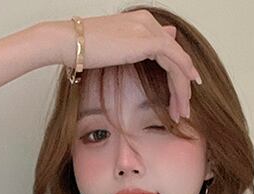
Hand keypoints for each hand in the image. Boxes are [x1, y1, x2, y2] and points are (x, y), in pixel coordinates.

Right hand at [60, 10, 200, 121]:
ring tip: (182, 112)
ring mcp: (149, 28)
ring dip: (182, 89)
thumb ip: (133, 52)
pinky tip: (184, 97)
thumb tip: (149, 55)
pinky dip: (182, 80)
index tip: (176, 98)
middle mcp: (148, 22)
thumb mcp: (113, 51)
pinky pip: (175, 60)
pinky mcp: (148, 39)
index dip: (175, 75)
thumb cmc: (81, 50)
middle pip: (175, 56)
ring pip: (178, 61)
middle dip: (182, 86)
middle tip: (183, 110)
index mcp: (140, 22)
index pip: (166, 51)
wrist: (69, 42)